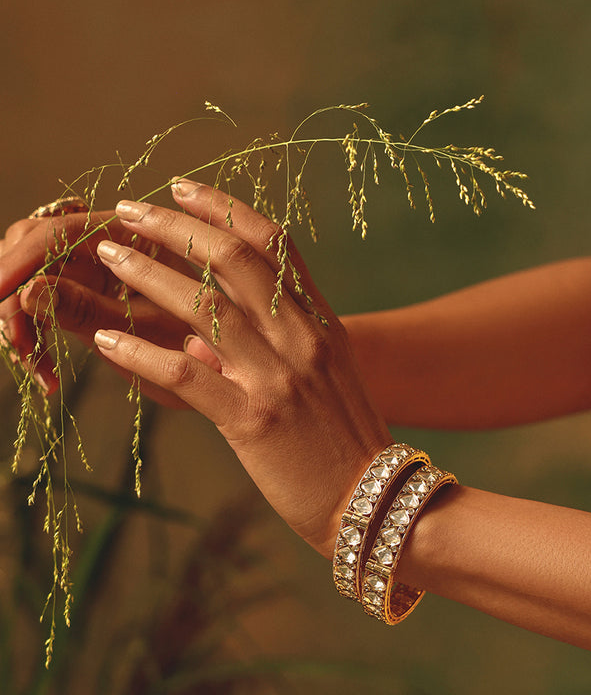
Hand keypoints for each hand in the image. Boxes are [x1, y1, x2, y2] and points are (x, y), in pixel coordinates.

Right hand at [0, 207, 216, 403]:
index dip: (20, 261)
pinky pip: (41, 303)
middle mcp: (107, 238)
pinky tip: (47, 378)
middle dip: (14, 295)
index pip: (55, 233)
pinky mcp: (84, 291)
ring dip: (23, 322)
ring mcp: (92, 263)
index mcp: (130, 234)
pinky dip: (37, 339)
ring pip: (31, 276)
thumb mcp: (148, 337)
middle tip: (17, 344)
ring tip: (39, 370)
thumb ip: (88, 310)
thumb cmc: (206, 351)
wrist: (241, 373)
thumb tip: (32, 290)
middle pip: (31, 246)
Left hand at [91, 180, 390, 556]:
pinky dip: (140, 354)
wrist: (380, 506)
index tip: (182, 188)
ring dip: (147, 274)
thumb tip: (197, 340)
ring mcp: (279, 377)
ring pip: (203, 305)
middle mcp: (300, 339)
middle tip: (129, 210)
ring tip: (109, 256)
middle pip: (233, 258)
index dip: (224, 208)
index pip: (272, 244)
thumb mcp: (320, 384)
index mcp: (319, 324)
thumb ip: (269, 352)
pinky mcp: (254, 420)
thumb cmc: (344, 450)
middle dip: (176, 226)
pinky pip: (185, 375)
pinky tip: (108, 341)